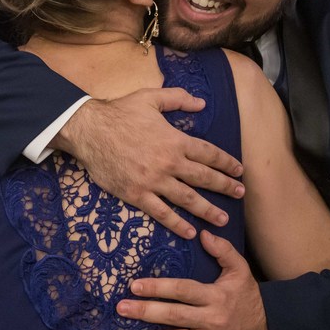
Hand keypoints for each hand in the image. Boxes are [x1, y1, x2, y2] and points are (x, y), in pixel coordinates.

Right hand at [56, 88, 244, 238]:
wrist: (89, 131)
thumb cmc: (119, 113)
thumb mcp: (150, 97)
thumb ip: (178, 98)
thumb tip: (201, 103)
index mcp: (175, 140)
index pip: (209, 154)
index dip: (226, 163)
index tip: (239, 170)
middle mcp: (169, 163)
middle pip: (204, 178)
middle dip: (225, 187)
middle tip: (241, 194)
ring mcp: (153, 181)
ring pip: (187, 199)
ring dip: (208, 210)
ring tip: (223, 219)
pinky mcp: (136, 194)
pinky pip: (160, 212)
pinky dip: (176, 224)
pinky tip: (189, 232)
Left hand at [116, 230, 267, 329]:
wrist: (272, 327)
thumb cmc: (248, 296)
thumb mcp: (240, 269)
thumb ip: (223, 250)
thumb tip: (203, 233)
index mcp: (215, 296)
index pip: (182, 291)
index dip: (158, 288)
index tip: (135, 286)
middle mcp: (212, 320)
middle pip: (175, 316)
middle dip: (146, 312)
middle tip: (121, 308)